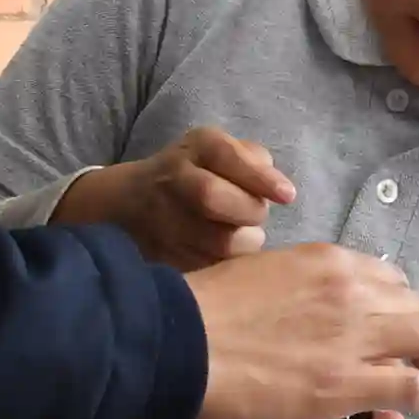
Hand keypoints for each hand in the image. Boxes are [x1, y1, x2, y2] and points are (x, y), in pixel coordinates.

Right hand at [57, 126, 293, 270]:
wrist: (131, 202)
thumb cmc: (198, 173)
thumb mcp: (223, 153)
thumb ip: (254, 163)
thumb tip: (278, 189)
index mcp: (198, 148)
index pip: (226, 156)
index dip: (258, 177)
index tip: (287, 196)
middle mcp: (174, 178)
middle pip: (211, 196)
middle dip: (246, 212)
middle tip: (254, 219)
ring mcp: (162, 217)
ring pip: (213, 241)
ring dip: (240, 245)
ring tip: (241, 239)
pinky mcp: (160, 254)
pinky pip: (205, 267)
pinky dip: (225, 270)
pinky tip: (228, 265)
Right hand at [187, 246, 418, 418]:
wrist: (174, 344)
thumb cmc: (203, 315)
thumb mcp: (263, 283)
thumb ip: (307, 295)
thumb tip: (337, 295)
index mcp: (327, 260)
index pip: (389, 279)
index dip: (402, 306)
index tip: (400, 327)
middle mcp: (352, 289)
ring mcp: (354, 335)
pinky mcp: (350, 381)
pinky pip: (417, 387)